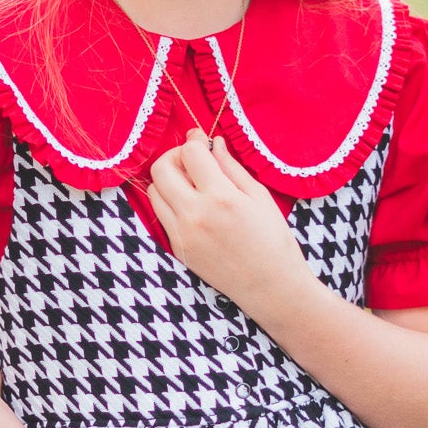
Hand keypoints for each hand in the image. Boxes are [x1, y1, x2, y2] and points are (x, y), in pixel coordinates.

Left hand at [147, 130, 309, 313]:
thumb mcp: (259, 197)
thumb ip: (231, 167)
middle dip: (175, 156)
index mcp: (221, 197)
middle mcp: (195, 214)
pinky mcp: (177, 248)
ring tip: (191, 183)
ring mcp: (181, 233)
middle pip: (161, 169)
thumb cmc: (273, 240)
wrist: (270, 286)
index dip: (195, 141)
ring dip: (168, 180)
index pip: (190, 153)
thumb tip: (213, 143)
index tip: (202, 141)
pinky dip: (170, 202)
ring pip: (154, 191)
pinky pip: (160, 214)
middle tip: (193, 161)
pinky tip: (191, 205)